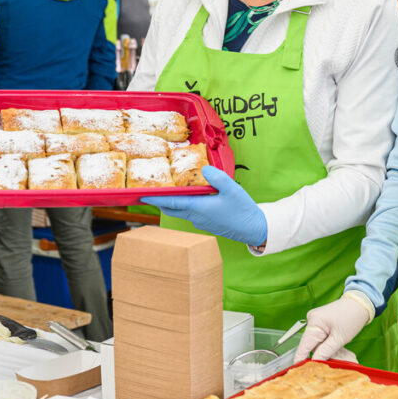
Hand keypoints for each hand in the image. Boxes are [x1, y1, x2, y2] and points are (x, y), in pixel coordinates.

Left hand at [146, 165, 266, 246]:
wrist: (254, 229)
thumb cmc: (243, 210)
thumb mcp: (232, 189)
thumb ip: (216, 177)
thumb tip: (203, 170)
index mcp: (199, 208)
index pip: (172, 203)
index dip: (156, 199)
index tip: (143, 195)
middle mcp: (196, 217)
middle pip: (172, 209)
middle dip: (160, 202)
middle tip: (150, 194)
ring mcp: (201, 222)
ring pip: (181, 212)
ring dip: (172, 204)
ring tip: (168, 193)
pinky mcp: (207, 224)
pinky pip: (190, 214)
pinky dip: (184, 206)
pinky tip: (190, 198)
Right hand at [294, 293, 371, 361]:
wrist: (360, 303)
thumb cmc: (352, 317)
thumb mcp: (339, 338)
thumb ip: (325, 352)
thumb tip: (313, 363)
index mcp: (314, 323)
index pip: (303, 347)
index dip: (302, 361)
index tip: (302, 374)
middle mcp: (312, 322)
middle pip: (312, 347)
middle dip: (324, 357)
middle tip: (338, 365)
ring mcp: (316, 323)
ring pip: (319, 345)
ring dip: (331, 353)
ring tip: (348, 357)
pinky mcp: (321, 325)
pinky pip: (323, 340)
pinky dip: (332, 347)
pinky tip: (343, 351)